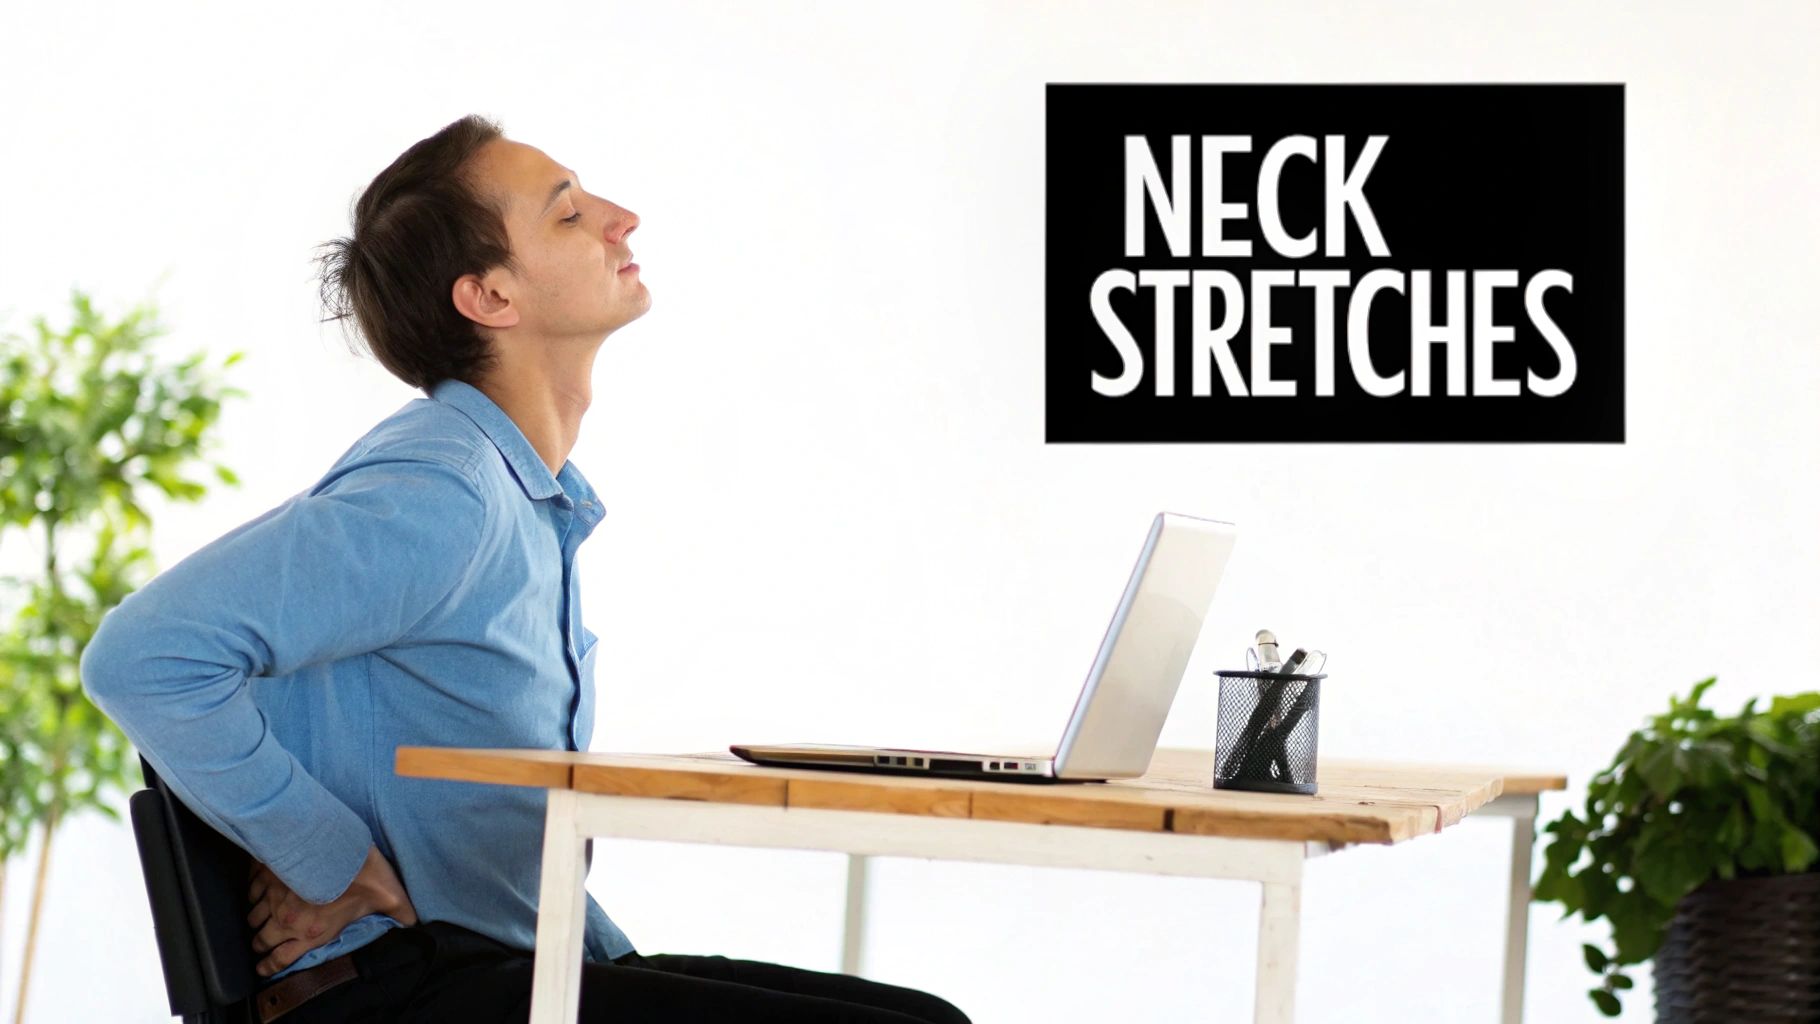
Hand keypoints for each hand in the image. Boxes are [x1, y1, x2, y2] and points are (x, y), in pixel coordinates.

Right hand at [245, 845, 417, 977]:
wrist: (334, 841)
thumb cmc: (363, 870)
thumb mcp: (388, 895)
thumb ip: (400, 913)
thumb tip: (414, 922)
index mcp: (312, 931)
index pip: (280, 959)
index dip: (268, 966)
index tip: (263, 967)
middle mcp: (287, 919)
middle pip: (261, 940)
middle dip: (259, 944)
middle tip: (261, 943)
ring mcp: (273, 897)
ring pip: (252, 918)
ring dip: (255, 920)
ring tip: (259, 919)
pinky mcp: (265, 875)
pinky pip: (250, 891)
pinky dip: (252, 895)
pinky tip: (258, 892)